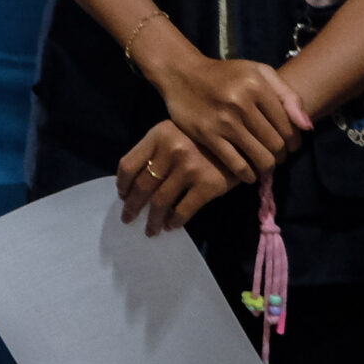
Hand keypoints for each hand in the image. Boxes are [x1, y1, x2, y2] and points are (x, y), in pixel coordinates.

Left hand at [117, 122, 232, 235]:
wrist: (240, 141)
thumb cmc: (202, 138)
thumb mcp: (174, 134)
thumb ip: (155, 151)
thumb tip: (133, 184)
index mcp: (157, 136)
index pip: (128, 164)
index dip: (122, 185)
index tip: (122, 196)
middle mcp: (171, 150)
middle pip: (142, 186)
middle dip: (132, 206)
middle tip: (128, 218)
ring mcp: (189, 168)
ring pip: (160, 202)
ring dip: (152, 220)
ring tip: (150, 229)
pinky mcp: (207, 185)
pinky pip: (183, 210)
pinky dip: (173, 222)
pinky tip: (171, 226)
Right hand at [136, 26, 310, 180]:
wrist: (182, 73)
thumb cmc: (226, 74)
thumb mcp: (258, 72)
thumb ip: (287, 95)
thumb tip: (307, 127)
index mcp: (256, 85)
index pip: (288, 126)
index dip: (294, 141)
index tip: (289, 145)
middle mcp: (241, 102)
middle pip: (276, 144)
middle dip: (281, 154)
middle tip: (276, 155)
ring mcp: (223, 121)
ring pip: (261, 158)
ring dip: (267, 166)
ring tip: (264, 163)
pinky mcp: (207, 135)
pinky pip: (237, 165)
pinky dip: (248, 175)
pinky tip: (248, 173)